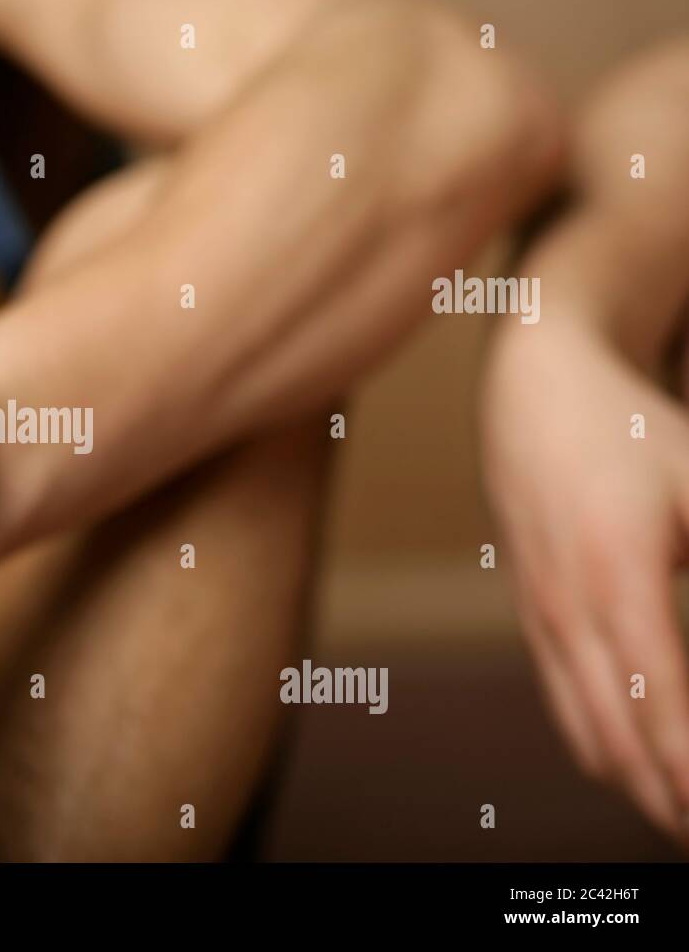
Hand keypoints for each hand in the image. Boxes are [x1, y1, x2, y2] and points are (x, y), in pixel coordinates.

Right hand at [482, 319, 688, 841]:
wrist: (532, 391)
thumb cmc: (625, 427)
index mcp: (614, 573)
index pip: (658, 698)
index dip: (688, 764)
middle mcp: (566, 607)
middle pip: (612, 731)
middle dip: (663, 794)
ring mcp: (539, 613)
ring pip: (579, 724)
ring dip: (629, 776)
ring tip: (676, 812)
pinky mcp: (531, 612)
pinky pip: (562, 698)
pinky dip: (600, 740)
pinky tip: (632, 753)